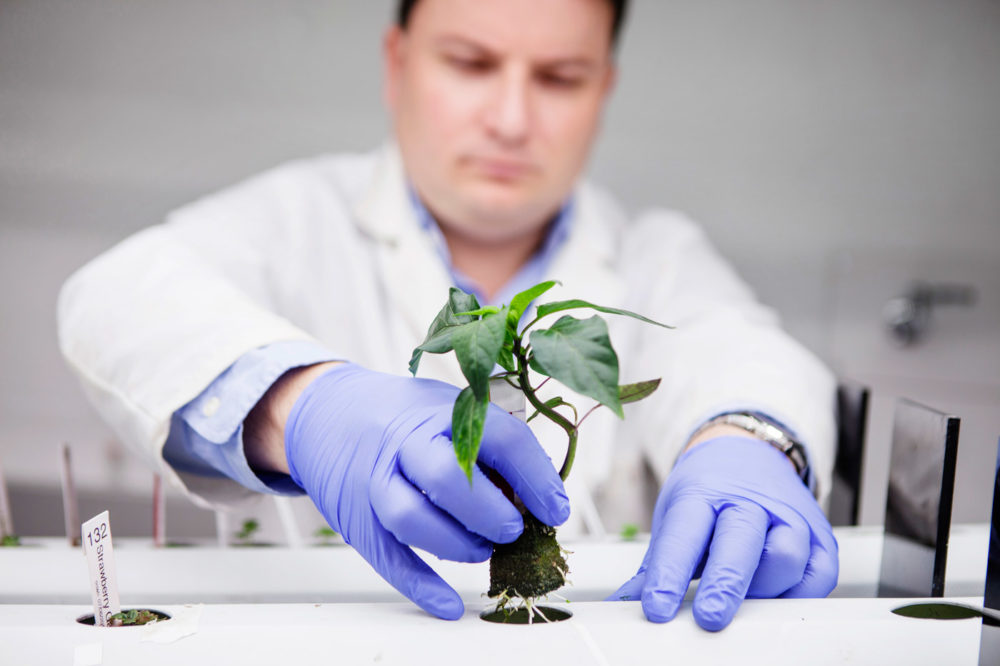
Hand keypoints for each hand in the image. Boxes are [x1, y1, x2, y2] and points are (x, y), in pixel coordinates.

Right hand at [283, 363, 569, 619]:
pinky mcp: (359, 520)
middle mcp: (405, 444)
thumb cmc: (403, 416)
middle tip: (513, 528)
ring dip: (457, 544)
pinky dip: (421, 586)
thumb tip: (540, 493)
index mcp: (441, 412)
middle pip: (447, 477)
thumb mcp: (447, 408)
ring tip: (482, 549)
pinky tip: (450, 604)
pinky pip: (389, 559)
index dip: (536, 477)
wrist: (326, 412)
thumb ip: (489, 442)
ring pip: (412, 519)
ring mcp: (376, 483)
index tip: (555, 509)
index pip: (500, 439)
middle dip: (490, 511)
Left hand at [609, 436, 837, 630]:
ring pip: (785, 558)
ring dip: (763, 589)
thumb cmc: (708, 489)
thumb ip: (655, 563)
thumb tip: (626, 602)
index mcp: (704, 493)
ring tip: (743, 599)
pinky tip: (775, 597)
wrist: (747, 452)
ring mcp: (789, 517)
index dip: (670, 574)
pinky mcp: (820, 538)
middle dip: (725, 584)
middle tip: (708, 618)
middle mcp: (750, 502)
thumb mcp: (675, 513)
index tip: (657, 608)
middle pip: (740, 543)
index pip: (685, 535)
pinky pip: (817, 576)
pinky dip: (798, 594)